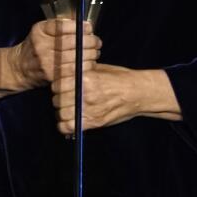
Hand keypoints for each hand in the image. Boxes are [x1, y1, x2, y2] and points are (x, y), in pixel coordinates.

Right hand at [10, 18, 100, 90]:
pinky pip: (73, 70)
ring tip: (96, 52)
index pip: (62, 26)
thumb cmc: (35, 46)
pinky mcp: (51, 75)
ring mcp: (46, 62)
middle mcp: (41, 45)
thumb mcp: (41, 31)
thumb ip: (59, 26)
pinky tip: (90, 63)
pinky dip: (85, 67)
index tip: (89, 28)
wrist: (19, 68)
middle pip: (71, 42)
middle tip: (98, 42)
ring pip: (74, 58)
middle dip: (90, 41)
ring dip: (90, 55)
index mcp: (40, 31)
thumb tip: (83, 25)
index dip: (79, 27)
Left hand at [51, 63, 175, 134]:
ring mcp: (90, 109)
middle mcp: (86, 94)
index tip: (60, 86)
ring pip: (61, 114)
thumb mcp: (99, 69)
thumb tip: (64, 74)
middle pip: (57, 99)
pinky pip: (68, 127)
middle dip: (58, 98)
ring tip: (68, 109)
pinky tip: (70, 120)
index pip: (57, 83)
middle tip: (64, 98)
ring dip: (62, 112)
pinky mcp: (94, 122)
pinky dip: (65, 125)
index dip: (57, 85)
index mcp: (86, 77)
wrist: (138, 93)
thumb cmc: (120, 78)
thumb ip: (81, 72)